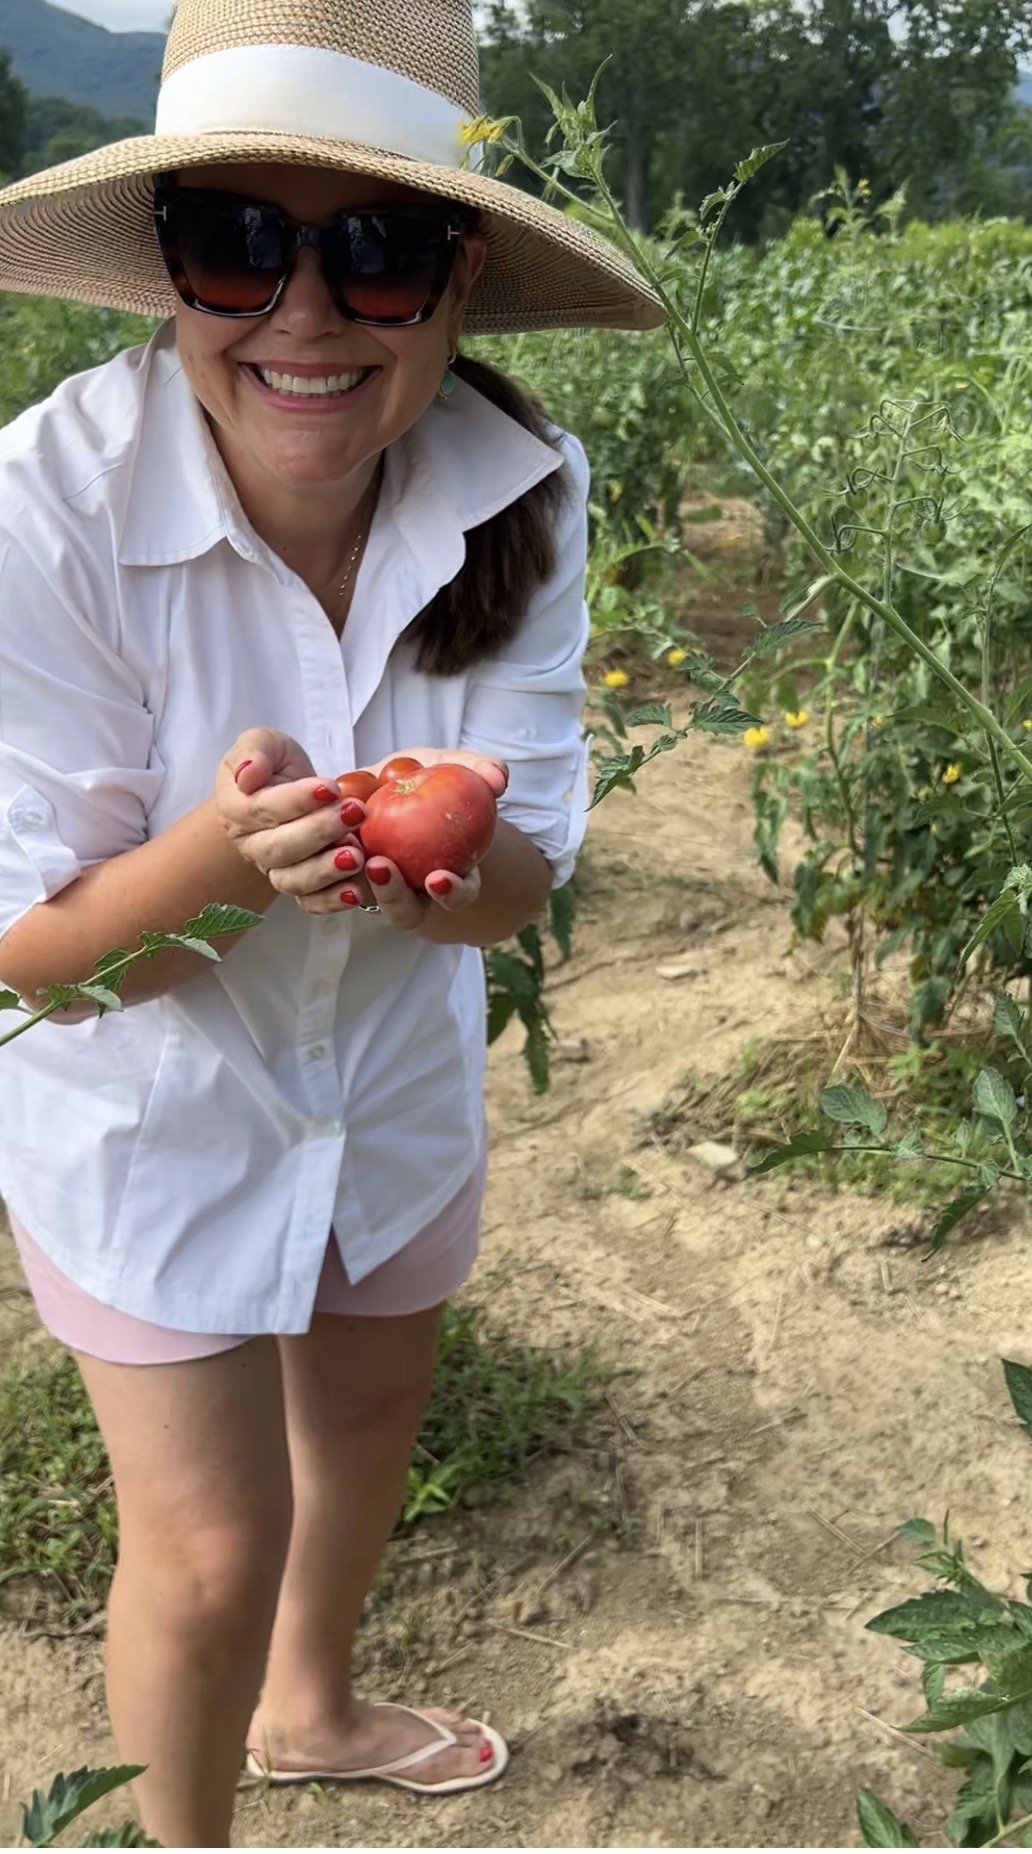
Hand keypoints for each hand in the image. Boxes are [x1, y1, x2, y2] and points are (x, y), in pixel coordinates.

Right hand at [215, 729, 367, 912]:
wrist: (288, 791)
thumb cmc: (276, 765)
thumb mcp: (265, 743)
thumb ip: (254, 751)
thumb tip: (248, 774)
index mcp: (235, 807)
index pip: (263, 808)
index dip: (296, 800)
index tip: (330, 787)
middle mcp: (251, 845)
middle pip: (279, 848)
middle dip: (319, 831)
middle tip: (354, 813)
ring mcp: (274, 869)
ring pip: (292, 880)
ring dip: (325, 870)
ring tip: (356, 855)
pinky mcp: (300, 886)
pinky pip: (310, 903)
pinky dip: (331, 902)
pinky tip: (355, 893)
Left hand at [333, 748, 508, 932]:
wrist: (388, 780)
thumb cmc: (431, 779)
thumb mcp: (452, 768)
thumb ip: (477, 771)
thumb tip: (499, 776)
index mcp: (448, 876)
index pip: (458, 895)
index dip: (452, 893)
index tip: (440, 878)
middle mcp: (411, 891)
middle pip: (405, 912)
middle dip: (394, 896)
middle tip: (381, 867)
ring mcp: (372, 888)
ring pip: (362, 901)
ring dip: (354, 883)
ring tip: (347, 851)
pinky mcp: (335, 875)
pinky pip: (326, 882)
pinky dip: (322, 865)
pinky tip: (318, 840)